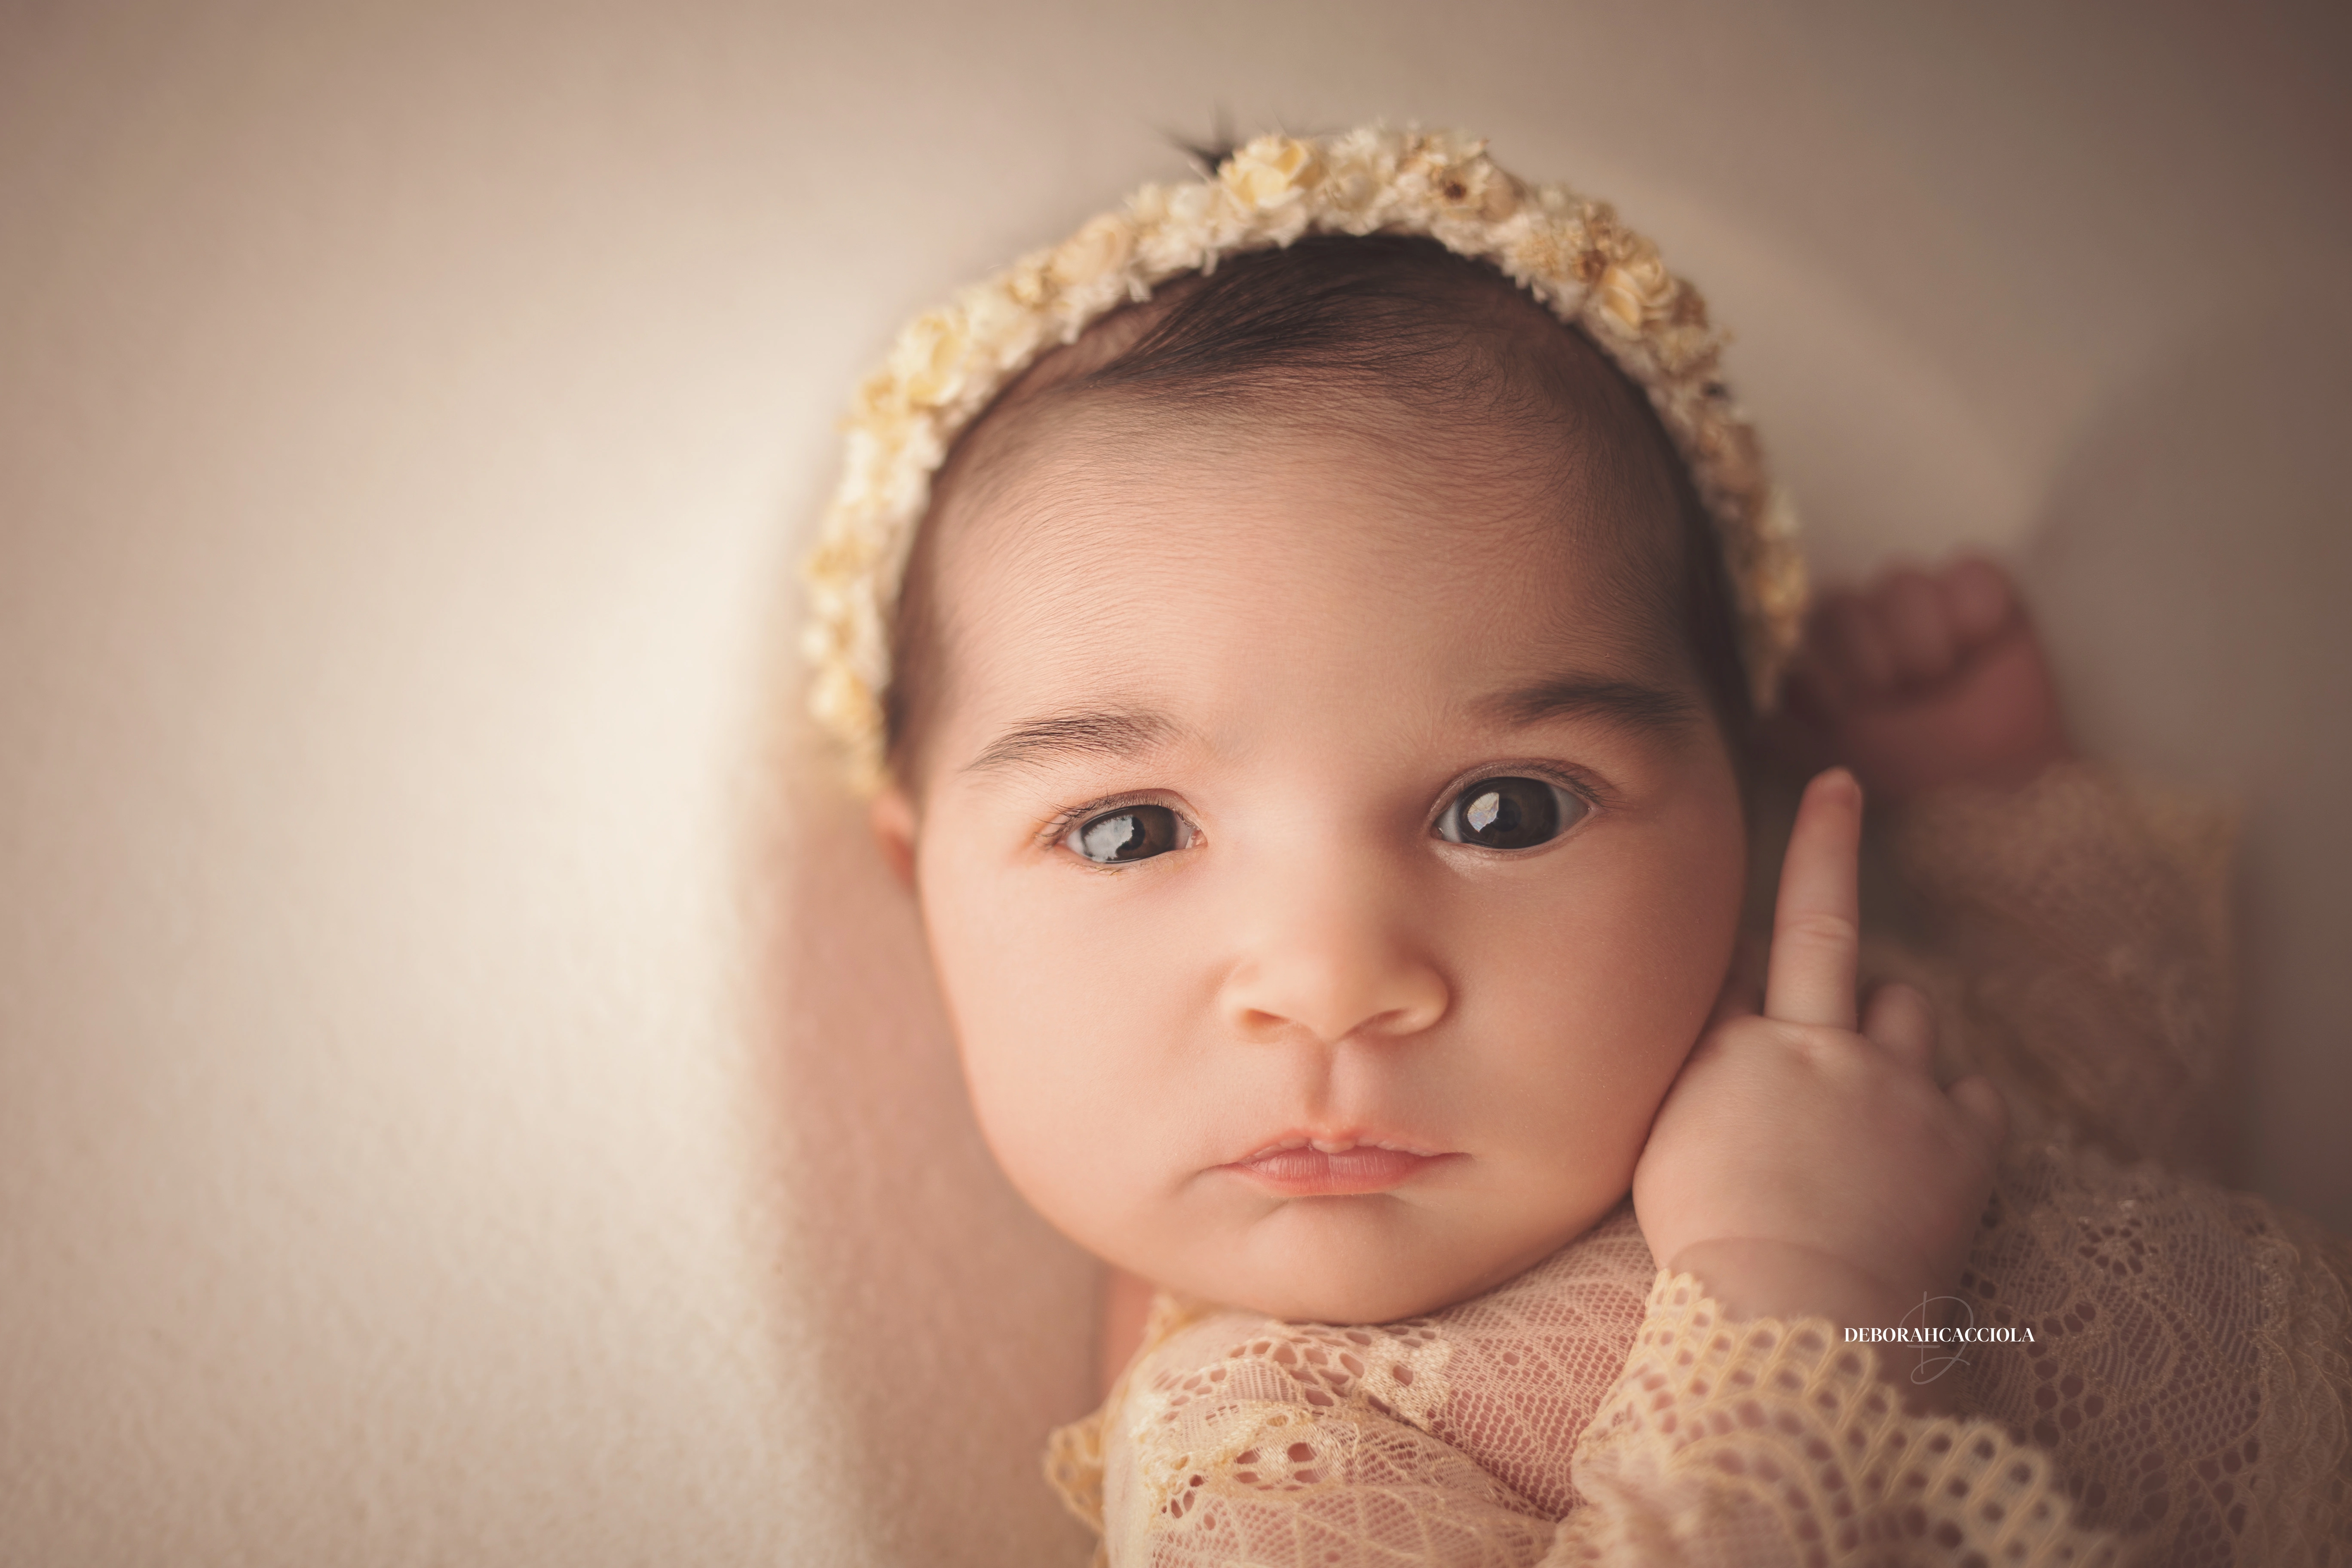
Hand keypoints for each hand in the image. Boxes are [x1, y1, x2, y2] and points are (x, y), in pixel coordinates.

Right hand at [1632, 768, 2007, 1341]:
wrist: (1795, 1321)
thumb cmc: (1709, 1253)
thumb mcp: (1658, 1152)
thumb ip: (1687, 1080)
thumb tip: (1706, 1034)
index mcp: (1731, 1051)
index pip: (1733, 964)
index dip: (1733, 949)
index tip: (1736, 933)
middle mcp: (1816, 1047)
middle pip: (1822, 926)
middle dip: (1826, 846)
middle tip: (1837, 788)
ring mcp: (1897, 1088)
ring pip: (1910, 1009)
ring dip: (1894, 1025)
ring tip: (1876, 1075)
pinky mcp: (1963, 1140)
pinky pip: (1973, 1092)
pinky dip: (1954, 1104)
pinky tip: (1931, 1132)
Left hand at [1773, 556, 2068, 802]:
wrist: (2001, 786)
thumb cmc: (1915, 774)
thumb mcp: (1835, 755)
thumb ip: (1782, 724)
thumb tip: (1747, 706)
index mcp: (1823, 650)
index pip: (1797, 622)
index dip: (1824, 667)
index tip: (1849, 706)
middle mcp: (1865, 617)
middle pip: (1842, 602)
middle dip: (1874, 663)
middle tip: (1904, 699)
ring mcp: (1920, 599)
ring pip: (1901, 584)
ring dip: (1925, 648)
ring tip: (1944, 682)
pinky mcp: (1979, 589)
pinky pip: (1969, 576)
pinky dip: (1977, 617)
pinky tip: (1982, 651)